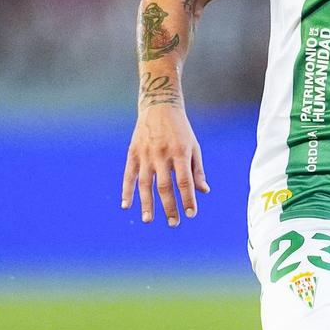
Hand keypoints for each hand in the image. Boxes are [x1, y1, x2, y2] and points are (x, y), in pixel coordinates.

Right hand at [122, 99, 209, 225]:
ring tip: (148, 220)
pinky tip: (126, 206)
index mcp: (180, 153)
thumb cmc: (181, 129)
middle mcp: (162, 154)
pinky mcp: (133, 152)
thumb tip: (204, 191)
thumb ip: (198, 170)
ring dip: (146, 203)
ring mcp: (145, 154)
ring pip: (145, 183)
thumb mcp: (194, 146)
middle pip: (165, 186)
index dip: (188, 199)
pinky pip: (128, 175)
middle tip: (173, 223)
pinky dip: (126, 191)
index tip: (191, 214)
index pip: (184, 181)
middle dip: (169, 206)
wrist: (159, 105)